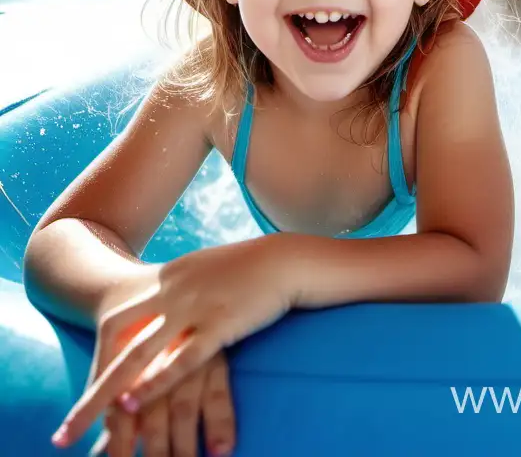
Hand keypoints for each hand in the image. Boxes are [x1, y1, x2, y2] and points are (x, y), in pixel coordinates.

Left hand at [54, 237, 292, 450]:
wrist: (286, 259)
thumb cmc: (250, 269)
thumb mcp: (204, 272)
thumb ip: (180, 289)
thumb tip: (162, 310)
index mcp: (167, 277)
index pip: (117, 321)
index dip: (97, 359)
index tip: (85, 391)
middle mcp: (172, 290)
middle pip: (115, 337)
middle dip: (91, 384)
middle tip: (69, 426)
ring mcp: (194, 305)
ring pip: (138, 353)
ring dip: (108, 392)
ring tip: (85, 424)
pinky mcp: (220, 322)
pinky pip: (180, 357)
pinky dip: (154, 382)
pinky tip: (135, 402)